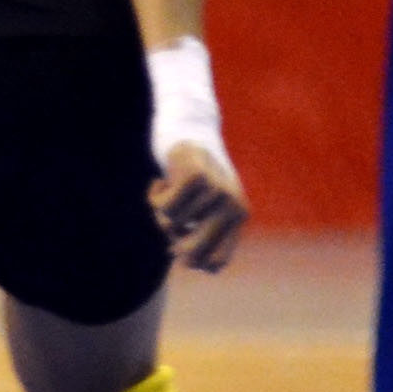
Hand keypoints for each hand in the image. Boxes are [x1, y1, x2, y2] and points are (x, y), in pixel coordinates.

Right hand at [150, 142, 247, 272]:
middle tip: (168, 221)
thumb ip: (201, 233)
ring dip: (160, 211)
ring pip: (172, 224)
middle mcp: (232, 206)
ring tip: (167, 190)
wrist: (189, 129)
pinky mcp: (195, 177)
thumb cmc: (192, 174)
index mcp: (239, 216)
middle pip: (192, 252)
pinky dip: (154, 196)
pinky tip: (159, 181)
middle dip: (173, 242)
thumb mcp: (203, 206)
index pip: (216, 262)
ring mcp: (216, 191)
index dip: (192, 261)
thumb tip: (191, 262)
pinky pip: (164, 207)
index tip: (177, 246)